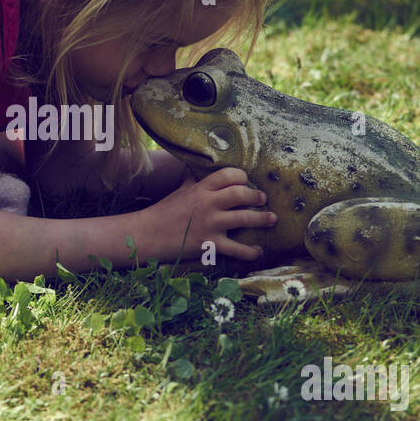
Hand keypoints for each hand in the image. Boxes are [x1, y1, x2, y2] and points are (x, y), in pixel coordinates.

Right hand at [139, 166, 275, 262]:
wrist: (147, 235)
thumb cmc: (163, 212)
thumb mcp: (179, 191)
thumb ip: (193, 180)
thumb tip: (200, 168)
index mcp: (201, 189)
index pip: (228, 175)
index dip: (241, 177)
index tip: (246, 182)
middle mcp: (208, 204)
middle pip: (241, 194)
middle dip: (256, 196)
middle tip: (263, 199)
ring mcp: (210, 224)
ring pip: (245, 218)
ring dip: (262, 219)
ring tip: (272, 219)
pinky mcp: (209, 244)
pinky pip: (237, 249)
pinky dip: (250, 252)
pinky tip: (258, 251)